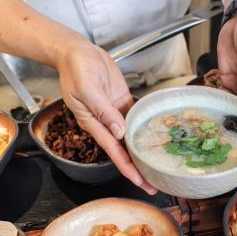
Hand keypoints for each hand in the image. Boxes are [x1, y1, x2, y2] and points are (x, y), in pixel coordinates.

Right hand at [58, 41, 156, 193]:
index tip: (141, 182)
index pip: (114, 152)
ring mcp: (116, 114)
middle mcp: (107, 124)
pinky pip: (136, 119)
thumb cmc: (77, 70)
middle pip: (125, 151)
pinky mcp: (123, 103)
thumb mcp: (87, 90)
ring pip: (132, 138)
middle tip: (157, 183)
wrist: (78, 52)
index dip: (128, 169)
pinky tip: (157, 138)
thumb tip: (120, 132)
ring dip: (144, 152)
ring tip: (160, 166)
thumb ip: (103, 112)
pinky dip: (145, 129)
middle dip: (140, 169)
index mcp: (94, 124)